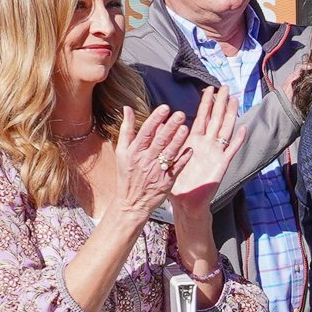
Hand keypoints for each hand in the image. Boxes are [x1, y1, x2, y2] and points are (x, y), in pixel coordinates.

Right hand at [96, 105, 189, 228]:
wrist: (131, 203)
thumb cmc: (126, 176)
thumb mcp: (121, 152)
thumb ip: (126, 129)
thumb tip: (127, 108)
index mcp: (134, 152)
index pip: (146, 132)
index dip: (155, 119)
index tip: (165, 108)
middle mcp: (145, 160)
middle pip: (159, 141)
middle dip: (170, 127)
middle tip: (179, 114)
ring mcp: (156, 171)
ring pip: (169, 153)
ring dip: (178, 140)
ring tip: (185, 128)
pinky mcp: (166, 181)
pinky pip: (177, 168)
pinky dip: (183, 159)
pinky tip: (190, 149)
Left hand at [174, 86, 242, 199]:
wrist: (186, 203)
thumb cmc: (177, 183)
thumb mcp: (168, 158)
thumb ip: (165, 141)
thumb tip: (159, 124)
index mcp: (194, 141)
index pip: (201, 117)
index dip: (206, 103)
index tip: (209, 89)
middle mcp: (206, 144)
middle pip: (216, 119)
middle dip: (220, 103)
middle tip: (226, 87)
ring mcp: (215, 153)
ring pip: (225, 129)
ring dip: (230, 115)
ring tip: (235, 100)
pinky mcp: (221, 164)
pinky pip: (231, 150)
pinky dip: (238, 139)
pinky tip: (243, 128)